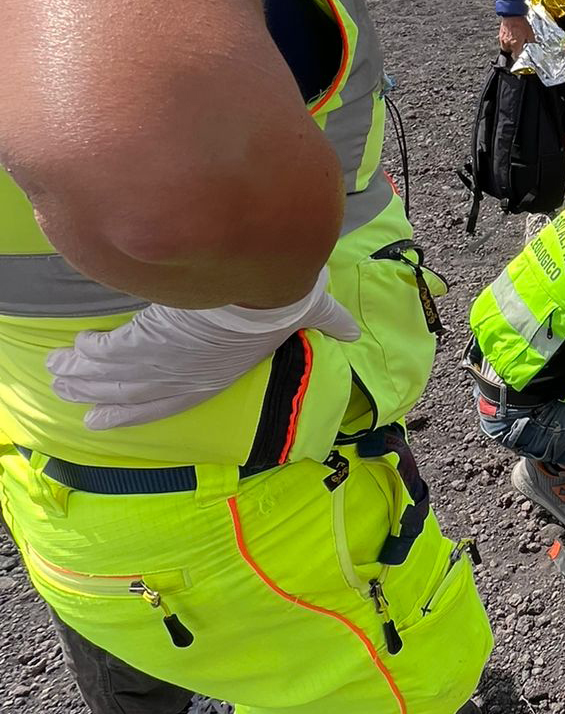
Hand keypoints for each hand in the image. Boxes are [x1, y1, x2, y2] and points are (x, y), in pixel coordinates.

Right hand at [48, 271, 360, 429]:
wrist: (255, 293)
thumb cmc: (281, 303)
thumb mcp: (306, 310)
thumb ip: (328, 321)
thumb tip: (355, 330)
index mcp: (214, 377)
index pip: (173, 400)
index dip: (140, 411)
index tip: (110, 420)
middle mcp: (184, 375)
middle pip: (134, 393)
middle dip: (102, 398)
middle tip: (77, 407)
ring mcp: (162, 360)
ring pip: (115, 373)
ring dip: (86, 376)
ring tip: (60, 376)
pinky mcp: (146, 340)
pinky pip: (111, 352)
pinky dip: (91, 354)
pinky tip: (73, 352)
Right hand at [498, 15, 532, 57]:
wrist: (512, 13)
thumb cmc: (520, 23)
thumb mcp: (530, 34)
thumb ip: (531, 43)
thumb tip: (533, 47)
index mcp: (515, 45)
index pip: (516, 56)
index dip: (520, 55)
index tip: (522, 53)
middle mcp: (507, 44)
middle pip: (511, 53)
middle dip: (515, 51)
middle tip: (520, 46)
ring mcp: (502, 40)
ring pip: (506, 48)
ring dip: (511, 46)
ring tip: (515, 40)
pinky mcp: (500, 36)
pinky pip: (503, 42)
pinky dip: (507, 41)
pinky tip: (512, 36)